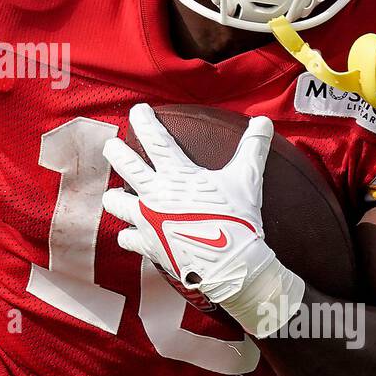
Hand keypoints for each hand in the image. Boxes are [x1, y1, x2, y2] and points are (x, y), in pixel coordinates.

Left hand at [101, 103, 302, 334]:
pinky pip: (125, 237)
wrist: (232, 265)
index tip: (137, 110)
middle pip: (124, 165)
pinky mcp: (146, 245)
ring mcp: (147, 220)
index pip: (156, 140)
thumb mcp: (247, 179)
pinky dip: (128, 235)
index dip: (144, 121)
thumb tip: (264, 121)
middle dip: (114, 151)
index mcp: (178, 175)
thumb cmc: (239, 220)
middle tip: (111, 145)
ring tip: (117, 194)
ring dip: (115, 197)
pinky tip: (131, 233)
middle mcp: (155, 194)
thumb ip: (253, 148)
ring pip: (114, 202)